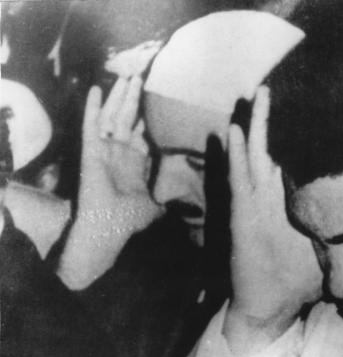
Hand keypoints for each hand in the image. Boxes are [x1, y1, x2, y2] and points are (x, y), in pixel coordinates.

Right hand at [78, 77, 161, 230]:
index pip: (141, 132)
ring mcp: (104, 149)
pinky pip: (91, 124)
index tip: (155, 98)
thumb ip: (167, 202)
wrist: (110, 226)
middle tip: (139, 77)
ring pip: (111, 116)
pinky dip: (92, 107)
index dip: (147, 116)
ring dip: (118, 96)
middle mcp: (119, 152)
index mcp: (134, 161)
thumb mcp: (155, 207)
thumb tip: (184, 206)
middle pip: (127, 118)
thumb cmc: (130, 219)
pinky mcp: (91, 150)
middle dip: (133, 98)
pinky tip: (96, 89)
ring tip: (126, 76)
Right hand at [223, 86, 322, 354]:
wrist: (269, 308)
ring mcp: (254, 205)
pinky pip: (238, 181)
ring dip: (254, 126)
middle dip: (273, 120)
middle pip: (271, 151)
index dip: (300, 137)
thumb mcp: (328, 252)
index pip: (294, 163)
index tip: (310, 109)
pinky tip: (234, 132)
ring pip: (253, 157)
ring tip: (257, 94)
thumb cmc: (298, 282)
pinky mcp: (242, 217)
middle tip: (273, 86)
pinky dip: (235, 157)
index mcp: (288, 204)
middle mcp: (270, 199)